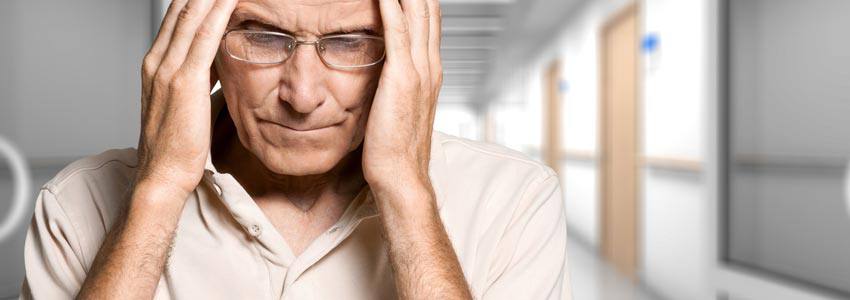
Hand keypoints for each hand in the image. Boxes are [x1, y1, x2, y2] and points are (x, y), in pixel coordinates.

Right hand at [136, 0, 237, 195]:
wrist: (161, 175)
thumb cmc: (175, 146)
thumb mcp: (185, 104)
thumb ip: (197, 79)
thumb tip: (217, 67)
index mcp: (154, 64)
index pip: (176, 17)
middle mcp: (157, 61)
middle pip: (181, 9)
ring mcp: (168, 69)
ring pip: (192, 16)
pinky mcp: (184, 81)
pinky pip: (205, 37)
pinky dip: (219, 13)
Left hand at [362, 0, 442, 193]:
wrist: (401, 177)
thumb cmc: (395, 149)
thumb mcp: (398, 107)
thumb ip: (395, 83)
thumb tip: (381, 71)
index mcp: (430, 71)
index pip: (427, 19)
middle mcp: (430, 65)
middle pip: (426, 7)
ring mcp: (420, 69)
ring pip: (415, 11)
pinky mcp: (402, 76)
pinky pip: (396, 29)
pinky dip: (390, 4)